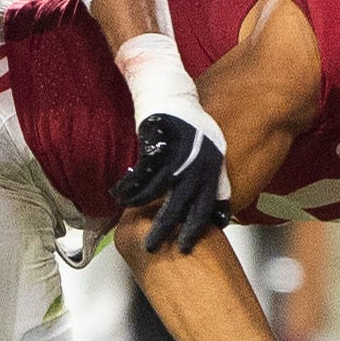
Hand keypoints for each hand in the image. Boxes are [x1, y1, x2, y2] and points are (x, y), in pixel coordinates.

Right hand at [113, 112, 229, 252]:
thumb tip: (219, 203)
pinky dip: (130, 187)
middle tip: (153, 246)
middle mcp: (195, 165)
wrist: (174, 94)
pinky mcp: (157, 147)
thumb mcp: (212, 150)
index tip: (184, 246)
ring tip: (130, 216)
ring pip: (156, 192)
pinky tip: (120, 195)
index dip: (194, 229)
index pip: (204, 206)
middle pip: (179, 205)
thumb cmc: (192, 123)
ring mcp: (176, 157)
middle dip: (164, 228)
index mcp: (210, 169)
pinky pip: (141, 174)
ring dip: (141, 206)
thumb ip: (213, 177)